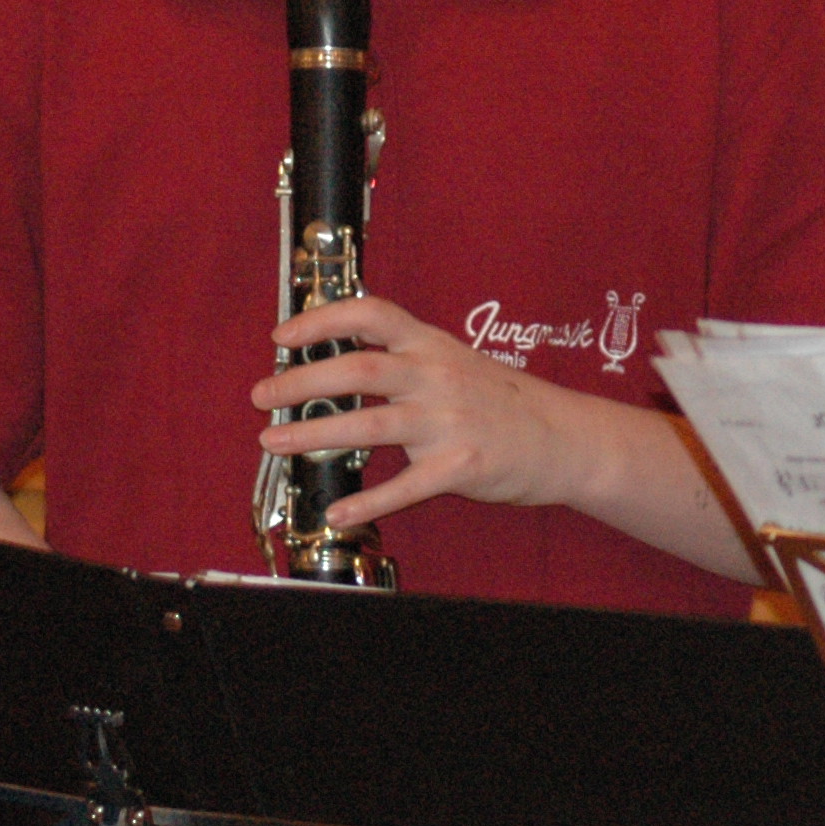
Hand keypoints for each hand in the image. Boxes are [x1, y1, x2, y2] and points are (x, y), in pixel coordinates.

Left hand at [250, 295, 599, 528]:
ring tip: (275, 442)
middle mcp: (437, 375)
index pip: (371, 314)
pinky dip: (367, 501)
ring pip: (370, 425)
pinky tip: (336, 511)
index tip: (282, 336)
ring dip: (315, 434)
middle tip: (262, 396)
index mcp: (430, 344)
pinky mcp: (461, 466)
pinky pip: (405, 486)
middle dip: (301, 382)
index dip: (322, 320)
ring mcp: (449, 421)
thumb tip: (335, 367)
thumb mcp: (452, 361)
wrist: (562, 437)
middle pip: (359, 370)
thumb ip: (403, 360)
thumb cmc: (499, 401)